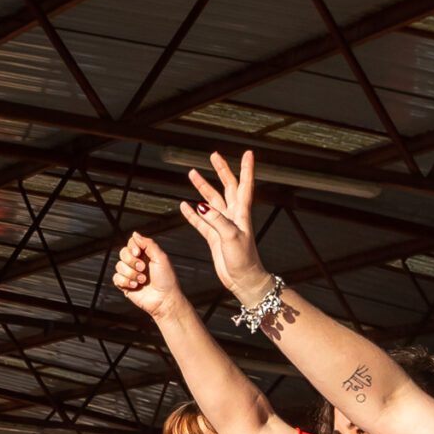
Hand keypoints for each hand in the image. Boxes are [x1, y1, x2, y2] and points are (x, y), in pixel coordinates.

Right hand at [111, 232, 183, 318]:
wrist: (164, 300)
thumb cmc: (166, 280)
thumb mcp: (161, 258)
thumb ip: (148, 244)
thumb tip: (135, 234)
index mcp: (146, 254)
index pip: (131, 243)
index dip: (132, 246)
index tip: (138, 253)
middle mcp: (137, 262)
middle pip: (123, 253)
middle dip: (132, 261)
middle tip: (143, 269)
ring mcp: (130, 274)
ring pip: (119, 266)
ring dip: (131, 274)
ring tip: (143, 280)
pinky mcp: (125, 285)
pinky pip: (116, 278)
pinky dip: (126, 281)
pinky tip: (136, 286)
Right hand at [180, 149, 269, 304]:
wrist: (243, 280)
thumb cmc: (244, 260)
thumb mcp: (231, 237)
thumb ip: (217, 220)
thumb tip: (201, 205)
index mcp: (242, 213)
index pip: (245, 185)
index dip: (247, 168)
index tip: (248, 152)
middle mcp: (233, 216)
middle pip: (227, 187)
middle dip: (221, 170)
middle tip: (213, 155)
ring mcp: (223, 225)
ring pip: (211, 201)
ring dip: (203, 187)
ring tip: (192, 174)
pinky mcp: (214, 237)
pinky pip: (201, 221)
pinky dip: (192, 212)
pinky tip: (184, 205)